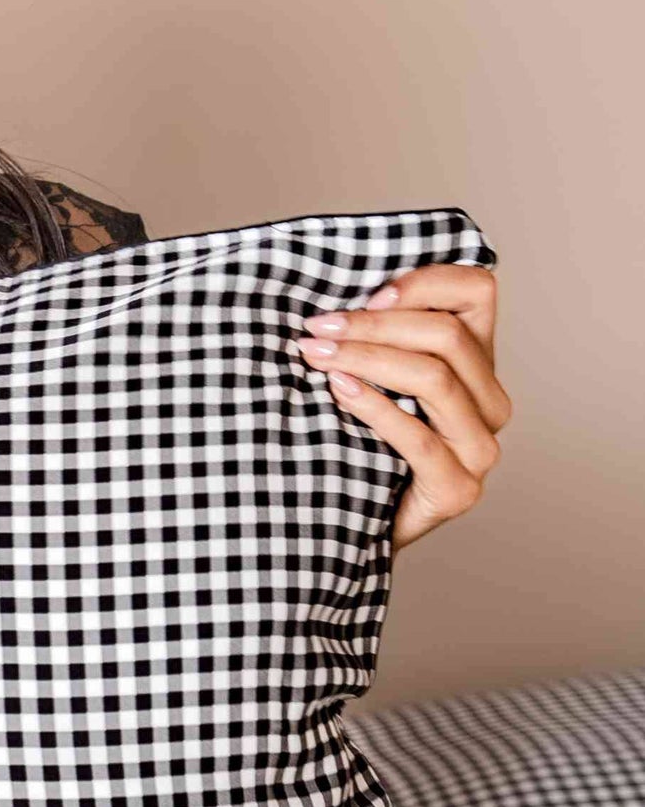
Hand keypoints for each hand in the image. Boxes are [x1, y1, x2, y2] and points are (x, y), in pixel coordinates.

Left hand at [293, 265, 508, 551]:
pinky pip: (419, 438)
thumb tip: (332, 287)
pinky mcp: (458, 490)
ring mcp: (480, 450)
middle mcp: (489, 403)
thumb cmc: (356, 441)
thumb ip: (375, 335)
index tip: (368, 290)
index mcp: (477, 363)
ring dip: (368, 358)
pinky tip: (337, 390)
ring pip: (436, 379)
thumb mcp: (370, 377)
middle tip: (317, 327)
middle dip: (374, 324)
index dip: (425, 280)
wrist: (353, 525)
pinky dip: (374, 407)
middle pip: (448, 336)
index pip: (478, 290)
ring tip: (316, 354)